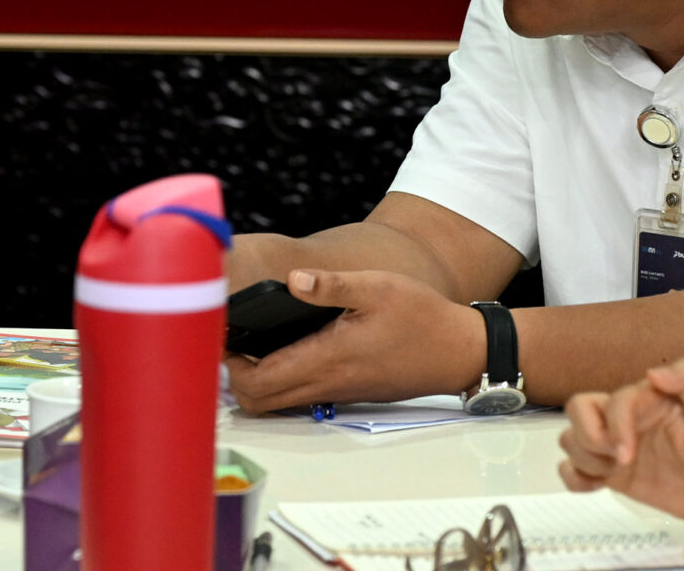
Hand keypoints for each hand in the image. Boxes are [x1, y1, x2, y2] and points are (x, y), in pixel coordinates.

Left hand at [225, 269, 481, 413]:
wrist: (460, 351)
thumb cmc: (421, 317)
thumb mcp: (377, 287)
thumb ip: (331, 285)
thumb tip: (292, 281)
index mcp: (328, 358)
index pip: (260, 381)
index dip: (231, 363)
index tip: (223, 335)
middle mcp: (328, 383)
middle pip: (260, 401)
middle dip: (235, 376)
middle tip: (230, 340)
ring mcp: (338, 392)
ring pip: (279, 403)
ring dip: (257, 380)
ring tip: (251, 341)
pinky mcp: (348, 391)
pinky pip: (301, 397)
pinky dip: (281, 381)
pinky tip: (284, 348)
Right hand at [557, 358, 683, 518]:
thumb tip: (654, 372)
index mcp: (645, 399)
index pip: (611, 403)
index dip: (613, 427)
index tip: (627, 456)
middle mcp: (624, 419)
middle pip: (577, 411)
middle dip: (587, 438)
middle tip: (616, 462)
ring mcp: (615, 447)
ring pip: (571, 440)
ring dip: (582, 458)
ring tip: (612, 474)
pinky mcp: (613, 475)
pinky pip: (574, 470)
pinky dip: (573, 478)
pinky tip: (596, 486)